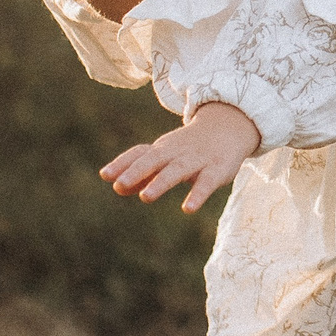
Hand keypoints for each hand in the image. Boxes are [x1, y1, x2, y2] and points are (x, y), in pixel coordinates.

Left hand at [100, 102, 259, 212]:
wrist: (230, 127)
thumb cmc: (190, 147)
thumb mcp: (167, 157)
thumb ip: (143, 173)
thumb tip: (118, 187)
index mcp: (162, 150)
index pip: (140, 153)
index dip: (123, 163)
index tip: (105, 175)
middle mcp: (176, 152)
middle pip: (154, 159)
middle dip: (136, 171)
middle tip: (118, 184)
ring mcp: (197, 160)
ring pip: (177, 169)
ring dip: (161, 182)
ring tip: (146, 197)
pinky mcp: (217, 169)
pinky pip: (206, 182)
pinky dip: (197, 194)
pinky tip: (187, 208)